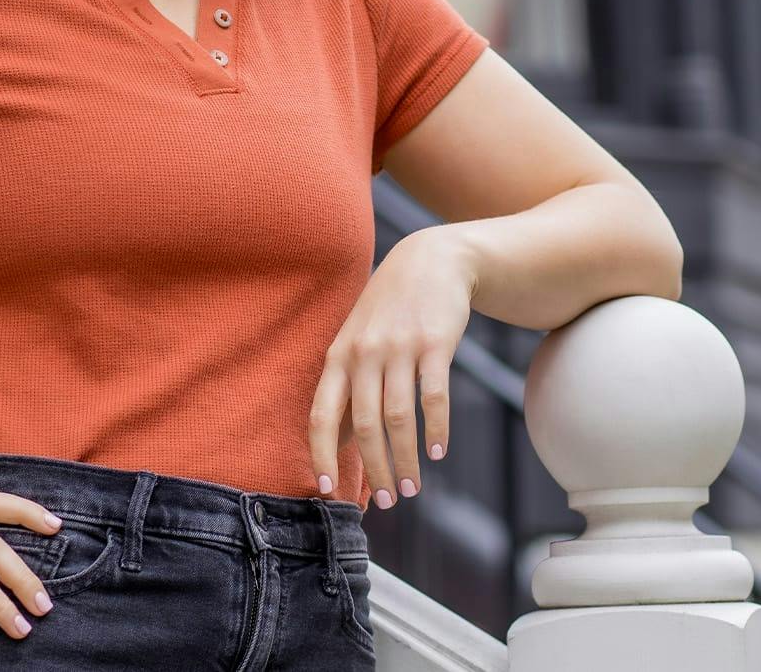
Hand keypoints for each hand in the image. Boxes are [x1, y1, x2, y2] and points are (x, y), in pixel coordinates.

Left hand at [307, 227, 477, 508]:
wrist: (430, 260)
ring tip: (413, 488)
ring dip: (407, 459)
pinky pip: (434, 397)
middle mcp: (364, 353)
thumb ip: (347, 386)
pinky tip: (438, 451)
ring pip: (399, 419)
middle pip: (365, 426)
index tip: (327, 491)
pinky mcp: (435, 344)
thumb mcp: (357, 340)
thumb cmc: (388, 310)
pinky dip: (436, 430)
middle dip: (375, 470)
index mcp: (338, 357)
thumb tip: (339, 441)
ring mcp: (399, 348)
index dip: (322, 456)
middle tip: (388, 501)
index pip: (322, 416)